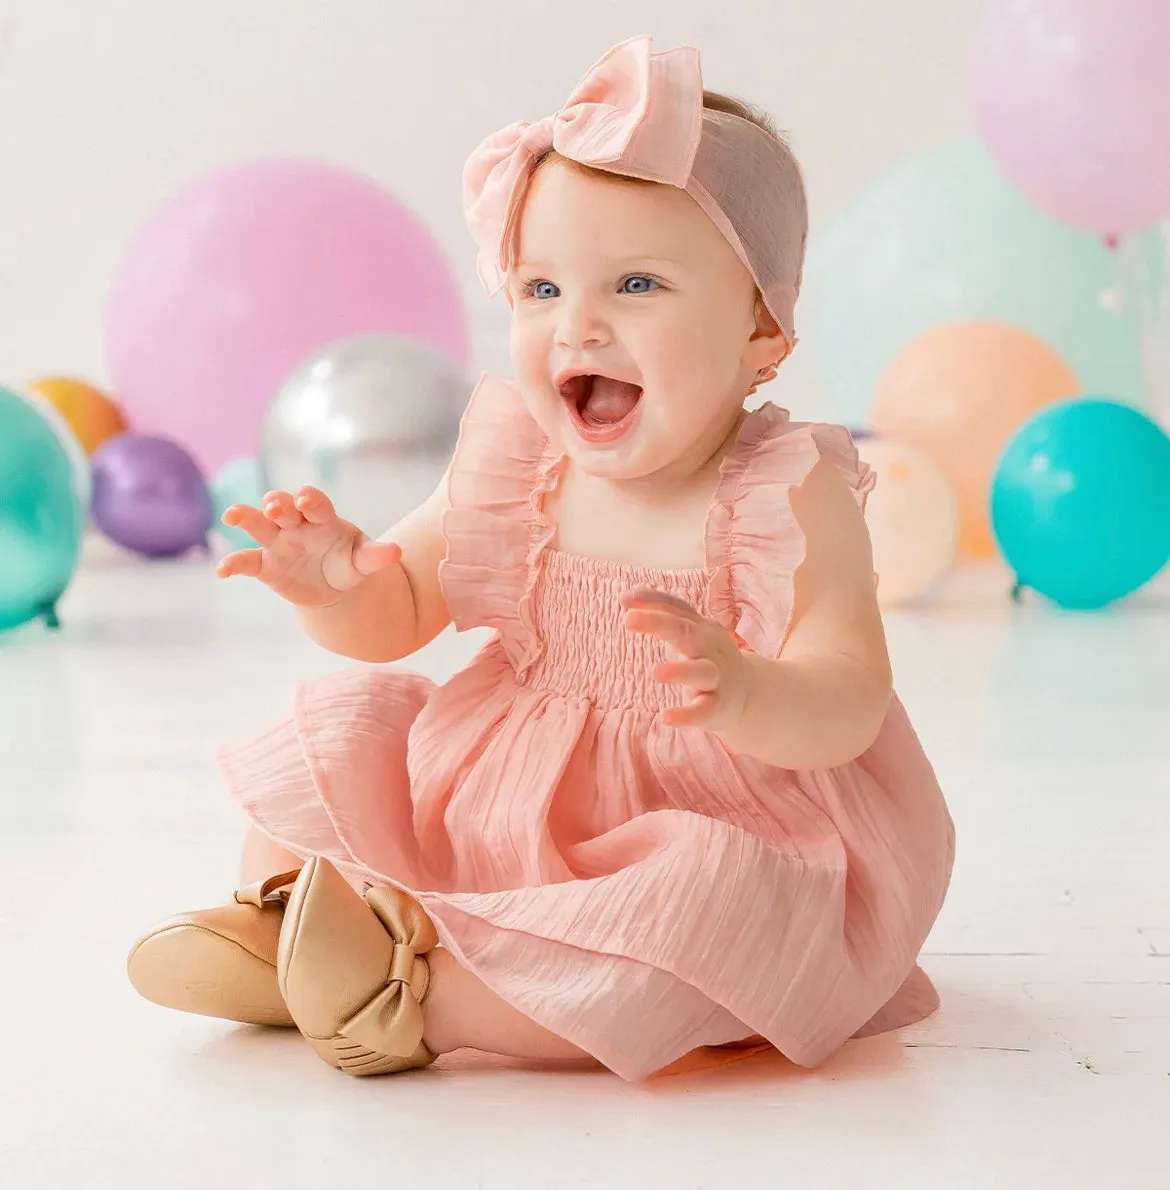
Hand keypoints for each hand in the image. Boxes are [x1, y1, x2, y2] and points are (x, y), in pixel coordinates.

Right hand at [216, 486, 400, 607]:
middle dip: (278, 504)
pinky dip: (233, 564)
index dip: (309, 499)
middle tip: (275, 507)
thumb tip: (396, 551)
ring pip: (257, 524)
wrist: (331, 587)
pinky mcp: (264, 565)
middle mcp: (295, 524)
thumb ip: (376, 555)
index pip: (315, 502)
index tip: (305, 500)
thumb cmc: (348, 563)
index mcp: (322, 518)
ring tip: (232, 515)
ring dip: (245, 517)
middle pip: (282, 506)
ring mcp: (277, 542)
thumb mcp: (363, 560)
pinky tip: (223, 571)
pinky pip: (246, 561)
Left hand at [622, 588, 750, 731]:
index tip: (624, 600)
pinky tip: (667, 717)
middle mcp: (710, 648)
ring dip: (680, 671)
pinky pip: (704, 710)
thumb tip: (626, 598)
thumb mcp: (690, 632)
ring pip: (702, 671)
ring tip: (657, 673)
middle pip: (686, 632)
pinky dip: (687, 715)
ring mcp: (717, 677)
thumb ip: (663, 613)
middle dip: (659, 624)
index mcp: (701, 627)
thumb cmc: (708, 656)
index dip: (652, 601)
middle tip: (629, 620)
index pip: (677, 608)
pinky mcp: (718, 706)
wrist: (748, 693)